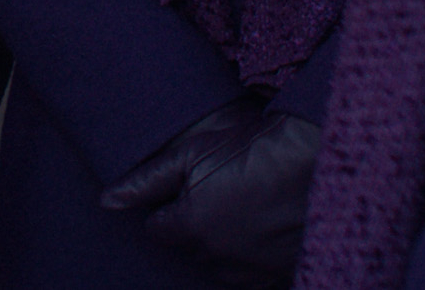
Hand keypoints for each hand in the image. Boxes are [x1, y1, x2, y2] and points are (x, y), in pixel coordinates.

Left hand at [100, 96, 318, 287]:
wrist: (317, 155)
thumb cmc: (251, 149)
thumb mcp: (189, 154)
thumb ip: (145, 180)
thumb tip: (106, 201)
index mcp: (189, 230)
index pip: (159, 229)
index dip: (170, 205)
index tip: (190, 184)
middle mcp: (219, 260)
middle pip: (191, 247)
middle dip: (197, 224)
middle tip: (221, 187)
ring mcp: (254, 271)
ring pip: (223, 263)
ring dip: (225, 242)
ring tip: (246, 203)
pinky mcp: (284, 273)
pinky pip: (256, 275)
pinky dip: (255, 257)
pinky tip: (266, 226)